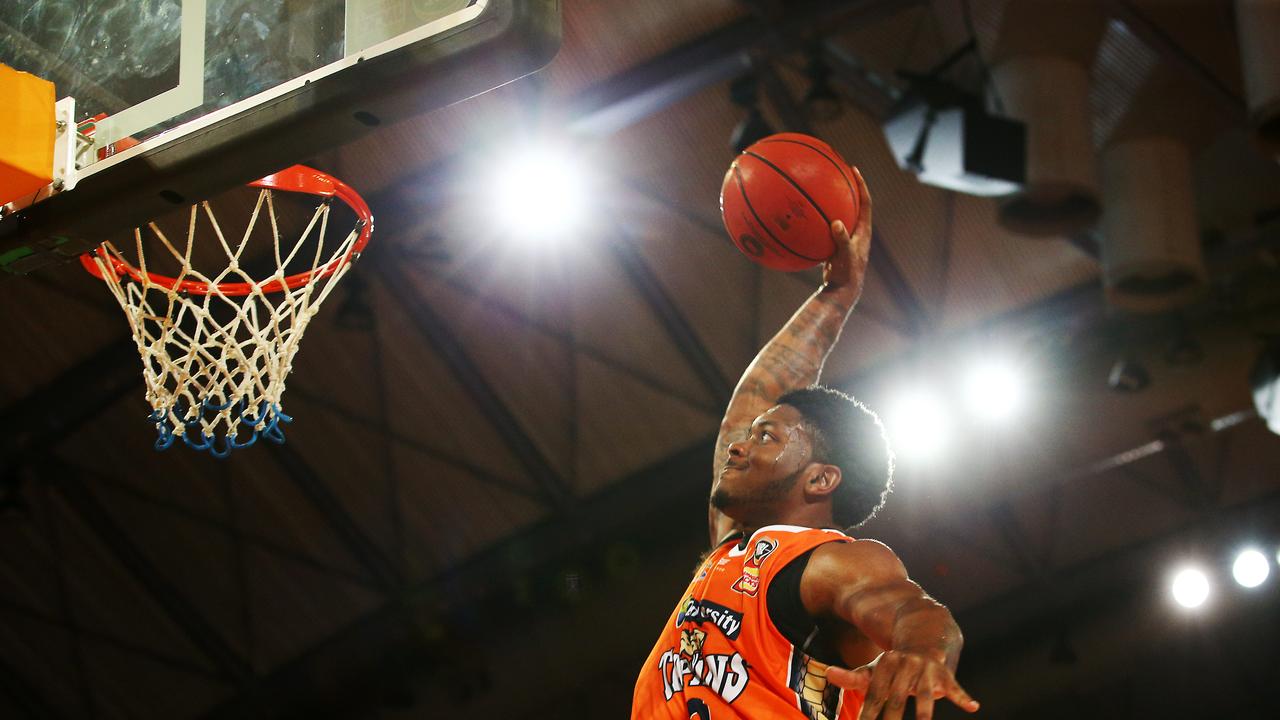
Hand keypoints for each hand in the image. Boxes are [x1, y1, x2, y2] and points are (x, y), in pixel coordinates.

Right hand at [822, 165, 872, 294]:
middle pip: (855, 203)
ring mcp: (847, 238)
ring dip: (834, 201)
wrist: (842, 290)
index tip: (854, 171)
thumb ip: (842, 240)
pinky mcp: (837, 245)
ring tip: (823, 188)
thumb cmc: (846, 274)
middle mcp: (858, 231)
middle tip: (839, 172)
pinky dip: (819, 219)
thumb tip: (836, 223)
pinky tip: (806, 215)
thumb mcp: (844, 256)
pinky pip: (828, 226)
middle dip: (848, 187)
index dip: (861, 186)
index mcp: (864, 231)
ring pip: (842, 214)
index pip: (865, 203)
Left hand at [826, 650, 978, 719]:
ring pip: (925, 696)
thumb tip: (828, 674)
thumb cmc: (896, 663)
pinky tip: (972, 706)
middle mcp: (906, 667)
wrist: (926, 636)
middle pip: (897, 699)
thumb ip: (853, 676)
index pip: (875, 695)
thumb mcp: (876, 669)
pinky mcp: (945, 674)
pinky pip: (955, 687)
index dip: (869, 714)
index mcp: (886, 666)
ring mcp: (927, 671)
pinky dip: (964, 697)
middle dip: (892, 719)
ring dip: (924, 714)